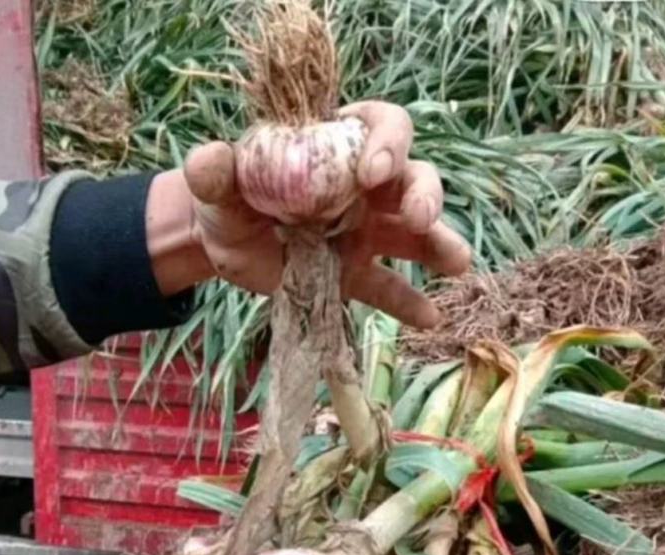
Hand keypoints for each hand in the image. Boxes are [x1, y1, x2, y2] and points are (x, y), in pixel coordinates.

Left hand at [146, 101, 471, 327]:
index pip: (380, 126)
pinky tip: (430, 318)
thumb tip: (208, 161)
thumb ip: (214, 172)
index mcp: (336, 145)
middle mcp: (363, 186)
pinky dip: (409, 303)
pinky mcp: (355, 274)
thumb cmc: (228, 199)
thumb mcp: (218, 185)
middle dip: (422, 194)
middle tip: (416, 218)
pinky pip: (387, 288)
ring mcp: (366, 231)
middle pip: (412, 177)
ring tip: (456, 263)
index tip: (373, 171)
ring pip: (414, 232)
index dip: (387, 143)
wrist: (224, 243)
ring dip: (438, 244)